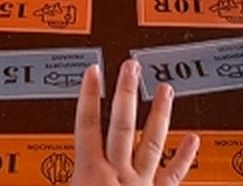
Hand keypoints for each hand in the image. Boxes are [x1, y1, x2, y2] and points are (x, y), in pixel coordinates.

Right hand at [71, 59, 198, 185]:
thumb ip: (66, 181)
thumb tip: (50, 176)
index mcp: (90, 177)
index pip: (88, 127)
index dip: (89, 96)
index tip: (93, 72)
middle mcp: (119, 175)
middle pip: (122, 126)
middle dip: (126, 93)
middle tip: (131, 67)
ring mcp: (142, 185)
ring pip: (152, 142)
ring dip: (159, 113)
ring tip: (165, 88)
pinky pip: (174, 174)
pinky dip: (185, 156)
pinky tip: (192, 139)